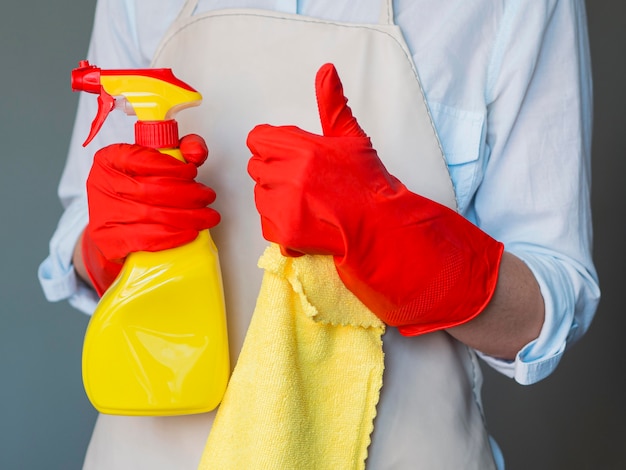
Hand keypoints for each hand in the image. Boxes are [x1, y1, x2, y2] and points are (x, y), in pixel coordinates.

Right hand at [81, 134, 219, 295]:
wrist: (112, 225)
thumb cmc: (136, 189)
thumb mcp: (154, 162)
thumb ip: (181, 150)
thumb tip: (196, 152)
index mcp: (110, 159)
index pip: (143, 159)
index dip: (173, 167)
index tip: (192, 171)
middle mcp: (103, 185)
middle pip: (152, 189)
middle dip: (188, 194)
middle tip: (207, 196)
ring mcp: (105, 215)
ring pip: (153, 215)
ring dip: (188, 217)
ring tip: (208, 216)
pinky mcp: (110, 241)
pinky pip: (148, 239)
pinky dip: (174, 237)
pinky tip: (191, 233)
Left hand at [247, 63, 503, 334]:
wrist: (380, 227)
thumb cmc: (368, 183)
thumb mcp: (352, 138)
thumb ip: (333, 103)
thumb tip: (326, 70)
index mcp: (302, 148)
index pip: (258, 139)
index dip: (273, 145)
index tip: (290, 155)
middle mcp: (290, 175)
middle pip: (257, 166)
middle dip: (276, 171)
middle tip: (304, 181)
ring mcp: (285, 205)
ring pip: (260, 194)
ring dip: (276, 197)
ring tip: (307, 201)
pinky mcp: (284, 232)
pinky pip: (266, 222)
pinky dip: (281, 224)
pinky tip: (306, 219)